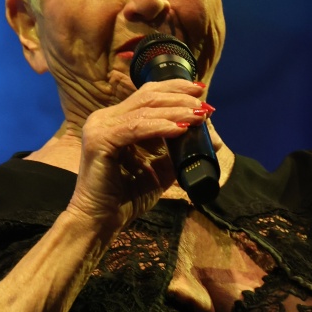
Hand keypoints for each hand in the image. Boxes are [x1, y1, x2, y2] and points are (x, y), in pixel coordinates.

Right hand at [67, 79, 213, 230]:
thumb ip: (178, 152)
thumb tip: (211, 139)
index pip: (147, 95)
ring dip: (176, 111)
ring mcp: (100, 127)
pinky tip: (181, 129)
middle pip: (148, 96)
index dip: (175, 90)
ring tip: (199, 116)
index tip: (201, 92)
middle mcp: (105, 118)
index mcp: (116, 121)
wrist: (100, 222)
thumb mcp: (159, 171)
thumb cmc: (126, 199)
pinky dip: (161, 127)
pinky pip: (136, 128)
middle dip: (180, 97)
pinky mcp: (100, 141)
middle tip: (205, 106)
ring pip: (145, 109)